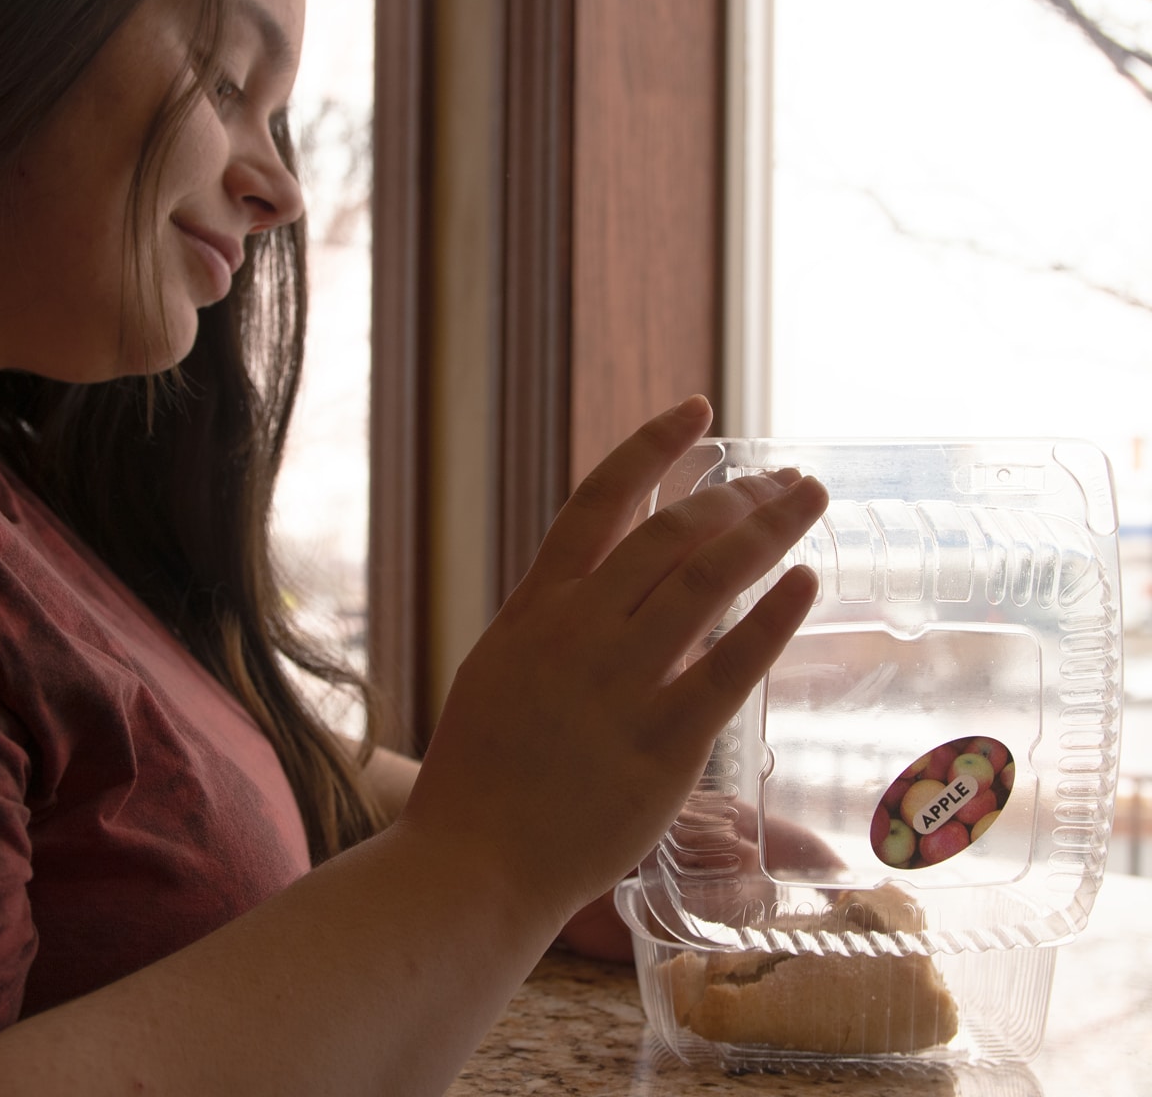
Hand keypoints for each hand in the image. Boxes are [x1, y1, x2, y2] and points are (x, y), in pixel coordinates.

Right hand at [400, 396, 828, 934]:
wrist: (470, 865)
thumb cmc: (480, 773)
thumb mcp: (500, 668)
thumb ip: (553, 618)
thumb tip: (612, 575)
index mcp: (536, 609)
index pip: (598, 503)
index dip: (650, 448)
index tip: (696, 411)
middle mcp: (578, 633)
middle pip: (671, 533)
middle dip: (736, 494)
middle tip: (786, 478)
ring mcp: (619, 687)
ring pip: (705, 582)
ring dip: (766, 530)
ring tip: (808, 499)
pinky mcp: (662, 748)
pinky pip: (728, 669)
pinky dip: (772, 619)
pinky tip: (806, 581)